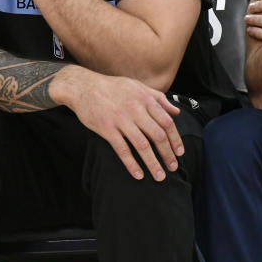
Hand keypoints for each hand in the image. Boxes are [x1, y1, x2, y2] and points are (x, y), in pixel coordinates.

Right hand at [57, 66, 182, 180]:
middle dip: (168, 154)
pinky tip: (138, 174)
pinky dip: (132, 164)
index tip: (179, 153)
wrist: (82, 87)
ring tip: (160, 176)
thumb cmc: (111, 87)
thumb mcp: (137, 86)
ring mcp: (120, 120)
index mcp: (145, 99)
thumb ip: (158, 98)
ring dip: (153, 163)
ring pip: (142, 145)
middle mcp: (135, 109)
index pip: (167, 122)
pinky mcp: (106, 128)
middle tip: (173, 167)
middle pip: (158, 136)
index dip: (176, 140)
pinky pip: (122, 149)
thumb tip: (176, 112)